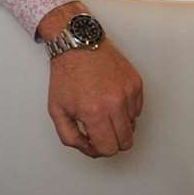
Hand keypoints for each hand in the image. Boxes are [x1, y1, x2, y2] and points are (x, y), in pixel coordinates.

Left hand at [39, 4, 143, 157]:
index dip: (99, 149)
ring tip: (104, 110)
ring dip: (119, 124)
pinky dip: (126, 109)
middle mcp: (114, 104)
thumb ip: (70, 137)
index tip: (92, 140)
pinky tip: (111, 99)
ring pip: (133, 126)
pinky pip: (137, 109)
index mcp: (94, 113)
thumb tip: (89, 148)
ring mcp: (128, 92)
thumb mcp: (57, 110)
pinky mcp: (136, 83)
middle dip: (112, 141)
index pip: (108, 149)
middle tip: (100, 130)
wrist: (78, 45)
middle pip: (126, 142)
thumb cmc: (66, 75)